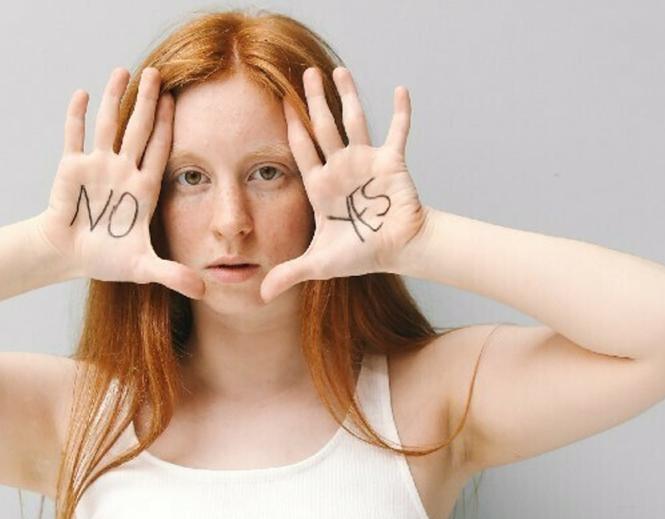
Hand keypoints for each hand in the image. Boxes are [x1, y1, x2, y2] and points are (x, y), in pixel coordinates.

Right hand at [37, 67, 204, 299]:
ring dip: (116, 99)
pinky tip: (83, 93)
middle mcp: (124, 170)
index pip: (160, 150)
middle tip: (158, 72)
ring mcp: (99, 166)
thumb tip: (203, 291)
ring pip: (110, 125)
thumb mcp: (144, 266)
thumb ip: (172, 274)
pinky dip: (78, 117)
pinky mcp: (72, 169)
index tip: (180, 101)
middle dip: (148, 102)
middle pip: (139, 129)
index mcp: (145, 187)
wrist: (71, 255)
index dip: (169, 126)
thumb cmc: (108, 257)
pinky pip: (75, 137)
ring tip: (124, 71)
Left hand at [259, 66, 428, 303]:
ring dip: (347, 96)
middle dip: (313, 100)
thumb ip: (290, 273)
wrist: (398, 251)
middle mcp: (341, 167)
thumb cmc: (361, 254)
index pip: (301, 150)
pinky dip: (401, 112)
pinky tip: (401, 89)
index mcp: (321, 185)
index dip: (290, 127)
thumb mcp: (320, 264)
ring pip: (354, 121)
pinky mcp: (392, 163)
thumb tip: (260, 297)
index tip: (277, 101)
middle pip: (323, 126)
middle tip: (304, 72)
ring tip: (337, 70)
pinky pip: (397, 132)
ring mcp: (366, 162)